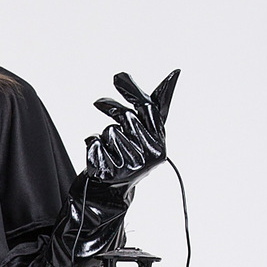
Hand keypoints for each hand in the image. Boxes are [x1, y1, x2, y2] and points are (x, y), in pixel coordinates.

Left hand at [83, 70, 178, 186]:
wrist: (111, 192)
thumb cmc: (127, 156)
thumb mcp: (144, 133)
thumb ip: (152, 109)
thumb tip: (174, 74)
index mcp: (159, 143)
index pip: (148, 108)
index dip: (133, 91)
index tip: (118, 76)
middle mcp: (149, 155)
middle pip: (127, 117)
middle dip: (111, 107)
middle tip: (99, 102)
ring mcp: (130, 165)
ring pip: (110, 131)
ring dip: (104, 135)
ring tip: (108, 148)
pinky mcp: (110, 172)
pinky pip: (94, 143)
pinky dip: (92, 145)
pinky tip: (100, 157)